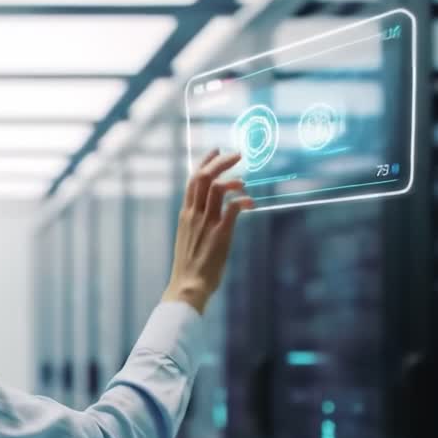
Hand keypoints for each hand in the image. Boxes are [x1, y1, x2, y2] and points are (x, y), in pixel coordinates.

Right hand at [161, 148, 254, 314]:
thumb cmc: (189, 267)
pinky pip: (233, 207)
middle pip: (203, 177)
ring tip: (245, 182)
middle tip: (237, 154)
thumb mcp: (189, 238)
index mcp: (185, 214)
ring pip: (216, 187)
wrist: (188, 286)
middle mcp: (193, 214)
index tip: (216, 150)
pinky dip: (244, 200)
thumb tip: (214, 213)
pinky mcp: (220, 234)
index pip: (191, 180)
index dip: (204, 161)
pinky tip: (251, 203)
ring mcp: (206, 223)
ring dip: (234, 180)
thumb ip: (198, 223)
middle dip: (220, 161)